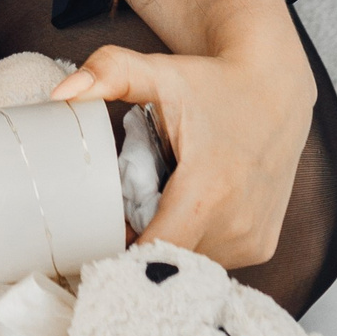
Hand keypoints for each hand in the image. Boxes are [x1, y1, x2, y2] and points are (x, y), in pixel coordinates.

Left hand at [51, 0, 316, 269]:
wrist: (276, 90)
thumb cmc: (214, 85)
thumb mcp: (160, 73)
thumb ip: (109, 73)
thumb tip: (60, 93)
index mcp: (207, 192)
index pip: (153, 252)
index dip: (119, 251)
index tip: (96, 237)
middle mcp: (236, 224)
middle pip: (166, 259)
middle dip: (138, 244)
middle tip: (122, 213)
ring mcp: (253, 240)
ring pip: (189, 262)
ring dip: (168, 243)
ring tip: (159, 205)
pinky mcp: (263, 246)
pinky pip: (213, 259)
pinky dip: (193, 242)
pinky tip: (188, 211)